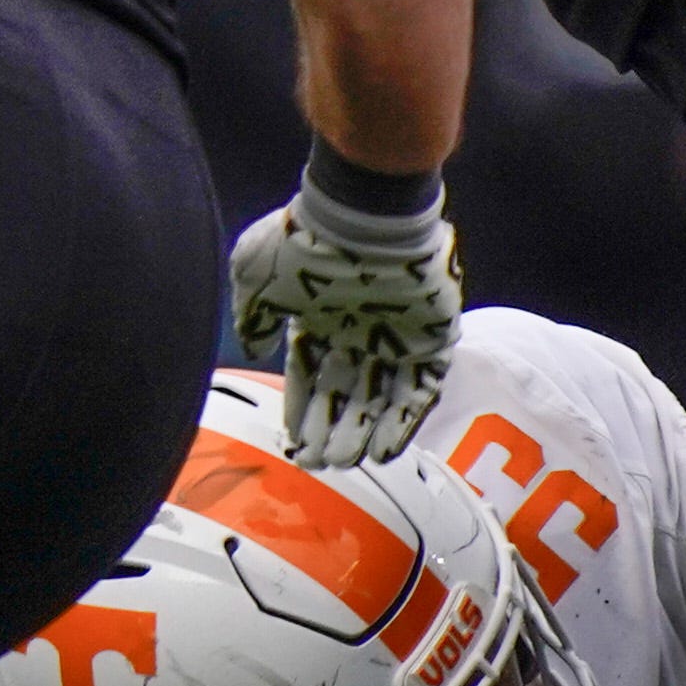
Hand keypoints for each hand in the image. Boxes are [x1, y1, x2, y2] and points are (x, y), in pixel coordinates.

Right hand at [225, 191, 458, 467]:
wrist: (364, 219)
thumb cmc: (303, 244)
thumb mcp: (254, 274)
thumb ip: (252, 315)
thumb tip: (253, 348)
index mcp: (320, 317)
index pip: (311, 375)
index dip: (302, 411)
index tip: (295, 444)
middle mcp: (359, 331)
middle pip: (346, 393)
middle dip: (333, 431)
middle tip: (321, 466)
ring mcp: (398, 336)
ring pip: (381, 397)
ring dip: (365, 432)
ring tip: (349, 465)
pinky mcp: (433, 338)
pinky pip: (420, 389)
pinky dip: (404, 420)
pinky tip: (385, 450)